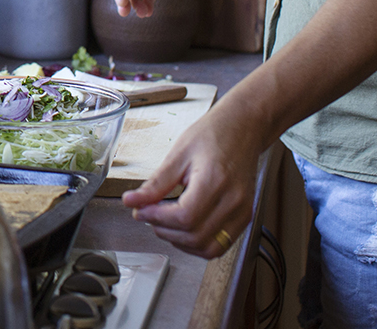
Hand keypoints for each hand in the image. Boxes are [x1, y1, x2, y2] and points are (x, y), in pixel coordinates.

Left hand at [121, 104, 261, 258]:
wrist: (243, 128)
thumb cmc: (214, 134)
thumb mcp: (178, 153)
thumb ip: (156, 183)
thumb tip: (132, 201)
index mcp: (215, 180)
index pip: (184, 216)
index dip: (156, 217)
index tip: (139, 210)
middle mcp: (233, 200)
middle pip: (194, 235)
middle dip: (164, 230)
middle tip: (147, 214)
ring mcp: (242, 211)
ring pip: (207, 247)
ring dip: (180, 241)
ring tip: (163, 222)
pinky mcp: (244, 217)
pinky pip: (220, 245)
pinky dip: (198, 244)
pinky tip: (183, 229)